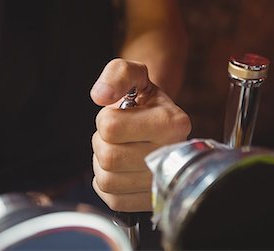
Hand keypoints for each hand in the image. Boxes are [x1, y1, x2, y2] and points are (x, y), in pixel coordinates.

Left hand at [90, 58, 190, 211]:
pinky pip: (113, 199)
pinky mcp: (151, 200)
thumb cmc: (145, 100)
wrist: (159, 123)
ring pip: (108, 181)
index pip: (111, 127)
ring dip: (102, 164)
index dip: (105, 118)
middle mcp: (173, 154)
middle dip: (102, 142)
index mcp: (172, 122)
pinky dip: (107, 184)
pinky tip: (119, 168)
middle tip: (116, 134)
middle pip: (108, 156)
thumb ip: (118, 74)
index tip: (120, 114)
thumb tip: (100, 95)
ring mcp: (163, 181)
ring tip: (118, 149)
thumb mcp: (134, 74)